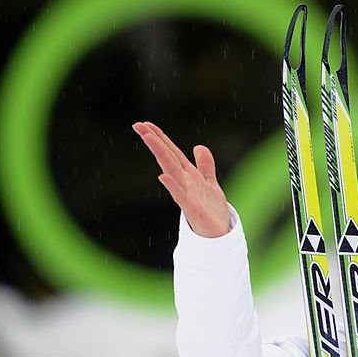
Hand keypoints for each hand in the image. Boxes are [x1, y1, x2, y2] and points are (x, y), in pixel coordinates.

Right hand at [133, 121, 230, 237]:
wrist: (219, 233)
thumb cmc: (212, 209)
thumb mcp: (210, 182)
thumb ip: (205, 165)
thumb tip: (198, 146)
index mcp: (189, 174)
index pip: (172, 151)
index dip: (160, 137)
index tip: (145, 123)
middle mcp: (184, 181)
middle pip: (168, 157)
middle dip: (155, 141)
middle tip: (138, 125)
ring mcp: (186, 193)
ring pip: (171, 170)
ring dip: (160, 154)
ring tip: (148, 138)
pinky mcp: (191, 208)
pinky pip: (179, 195)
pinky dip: (172, 185)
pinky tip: (162, 175)